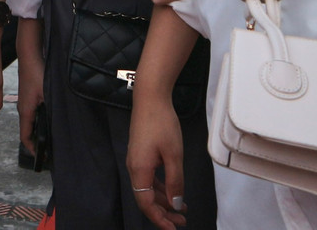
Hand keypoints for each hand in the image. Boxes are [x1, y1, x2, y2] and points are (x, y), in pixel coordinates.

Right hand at [15, 18, 43, 153]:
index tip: (41, 158)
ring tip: (50, 137)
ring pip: (30, 122)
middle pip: (28, 131)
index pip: (25, 137)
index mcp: (26, 111)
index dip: (32, 149)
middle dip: (37, 142)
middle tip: (50, 150)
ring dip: (38, 131)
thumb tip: (58, 125)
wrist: (29, 55)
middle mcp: (23, 109)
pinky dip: (38, 121)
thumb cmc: (38, 74)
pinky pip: (31, 114)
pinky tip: (48, 119)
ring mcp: (24, 102)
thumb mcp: (48, 94)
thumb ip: (51, 110)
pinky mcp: (28, 96)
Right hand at [128, 95, 187, 228]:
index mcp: (139, 170)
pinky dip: (161, 187)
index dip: (159, 219)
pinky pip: (149, 178)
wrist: (150, 98)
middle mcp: (134, 168)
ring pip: (148, 189)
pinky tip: (173, 190)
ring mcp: (136, 161)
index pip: (146, 203)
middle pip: (146, 198)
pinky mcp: (141, 154)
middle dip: (163, 213)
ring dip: (164, 201)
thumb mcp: (174, 155)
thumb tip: (176, 204)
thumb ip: (175, 181)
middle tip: (182, 221)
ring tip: (182, 208)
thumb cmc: (162, 123)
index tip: (173, 228)